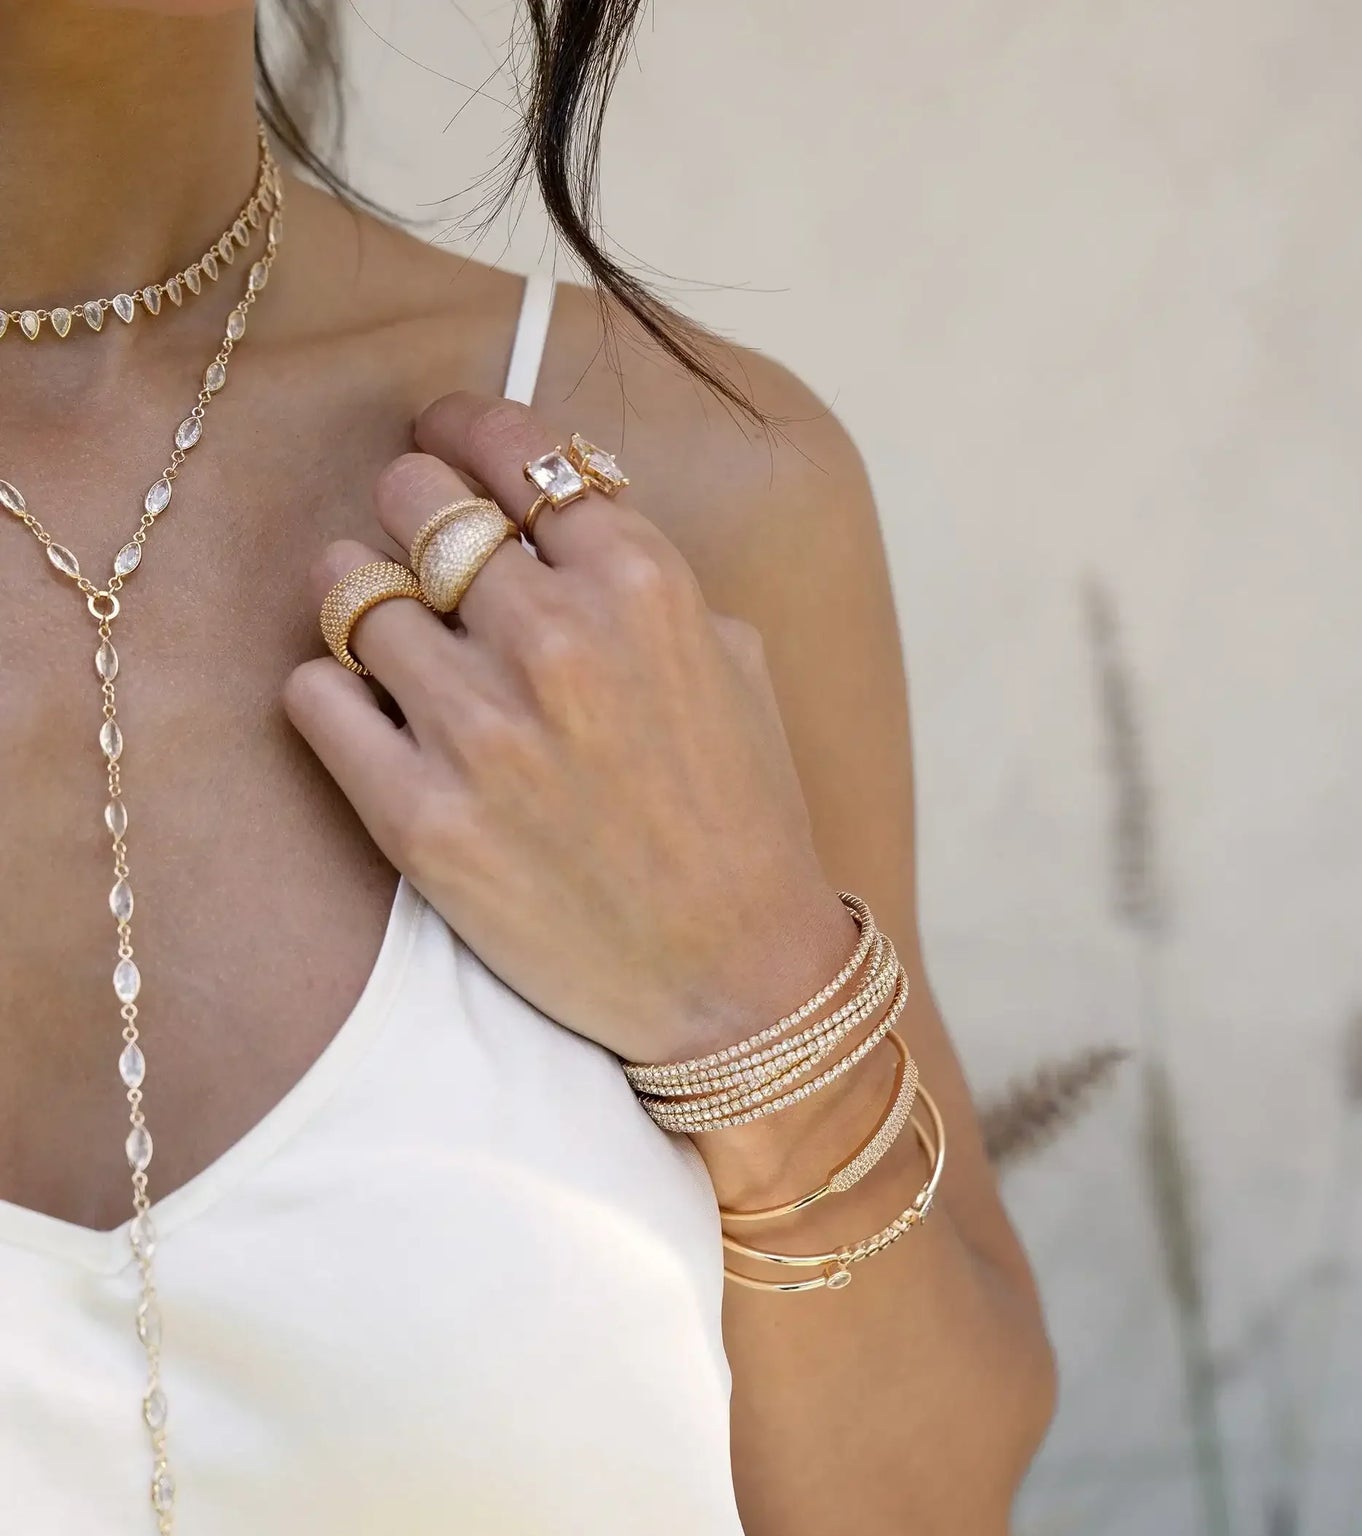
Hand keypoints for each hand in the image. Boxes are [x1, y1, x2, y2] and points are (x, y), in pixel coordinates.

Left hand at [285, 392, 856, 1064]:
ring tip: (384, 624)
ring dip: (360, 595)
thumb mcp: (732, 664)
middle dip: (412, 508)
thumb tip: (553, 518)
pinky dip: (330, 689)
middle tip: (417, 539)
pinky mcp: (418, 817)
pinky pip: (315, 695)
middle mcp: (554, 639)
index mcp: (642, 585)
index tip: (446, 436)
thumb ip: (644, 577)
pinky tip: (365, 707)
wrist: (736, 978)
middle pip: (414, 499)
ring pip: (349, 588)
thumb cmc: (744, 820)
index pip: (513, 449)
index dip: (466, 429)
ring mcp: (478, 729)